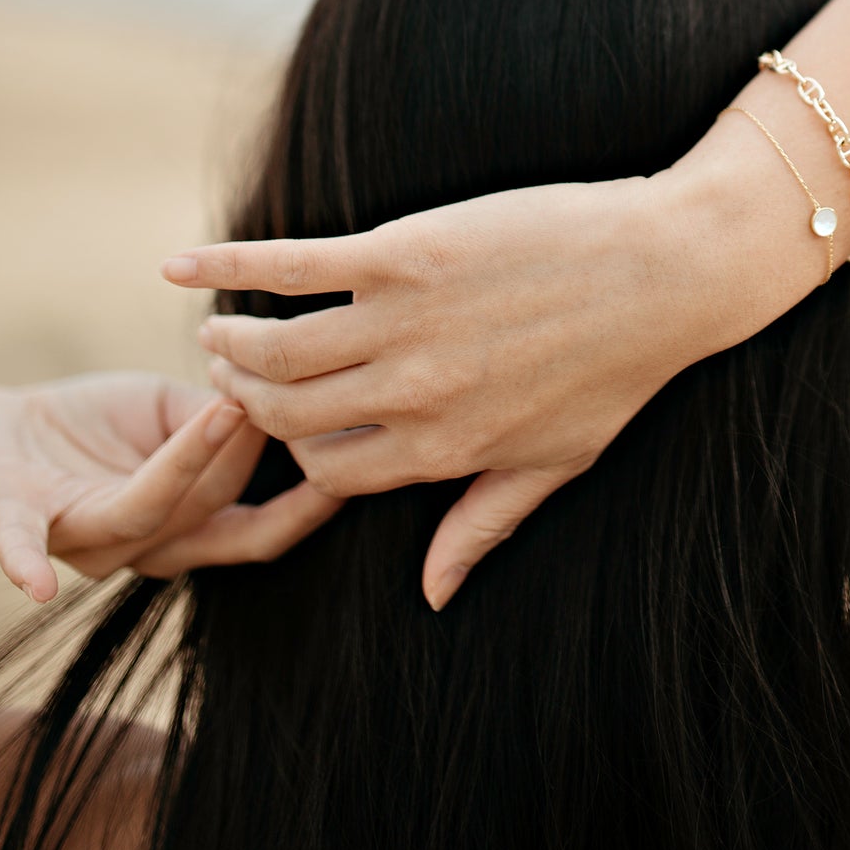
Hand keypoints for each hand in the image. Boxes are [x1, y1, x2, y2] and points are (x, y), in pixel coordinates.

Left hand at [0, 373, 343, 602]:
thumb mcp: (172, 414)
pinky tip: (37, 586)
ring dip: (193, 462)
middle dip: (272, 479)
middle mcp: (143, 549)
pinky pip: (26, 543)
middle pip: (221, 522)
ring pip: (150, 513)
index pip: (262, 529)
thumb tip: (285, 396)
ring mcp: (84, 540)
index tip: (364, 456)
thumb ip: (223, 419)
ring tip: (231, 406)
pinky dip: (29, 565)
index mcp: (186, 529)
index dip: (312, 502)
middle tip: (316, 423)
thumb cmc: (97, 423)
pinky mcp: (23, 514)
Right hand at [167, 148, 800, 608]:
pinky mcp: (404, 252)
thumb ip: (485, 523)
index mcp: (446, 450)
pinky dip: (227, 265)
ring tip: (219, 332)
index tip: (285, 428)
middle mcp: (413, 394)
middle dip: (247, 399)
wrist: (671, 268)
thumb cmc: (624, 364)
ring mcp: (405, 321)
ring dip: (232, 343)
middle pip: (289, 413)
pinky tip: (179, 266)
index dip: (296, 452)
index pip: (330, 471)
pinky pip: (292, 266)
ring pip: (277, 348)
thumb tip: (432, 596)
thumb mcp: (561, 462)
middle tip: (231, 373)